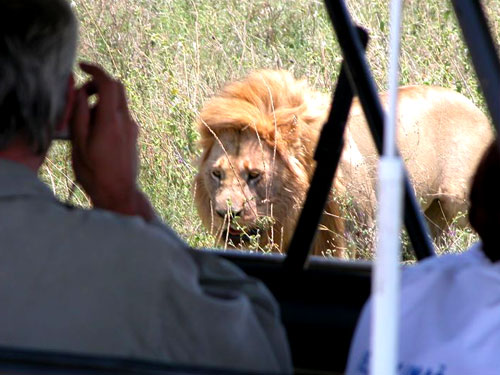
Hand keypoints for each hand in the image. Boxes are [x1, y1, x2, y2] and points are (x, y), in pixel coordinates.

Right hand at [70, 62, 153, 220]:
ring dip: (103, 101)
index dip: (95, 70)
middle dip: (99, 85)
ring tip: (86, 121)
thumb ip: (80, 114)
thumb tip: (81, 93)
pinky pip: (122, 115)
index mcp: (111, 121)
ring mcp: (133, 128)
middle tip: (82, 97)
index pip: (109, 84)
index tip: (82, 67)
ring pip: (120, 102)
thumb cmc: (95, 172)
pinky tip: (96, 131)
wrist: (119, 193)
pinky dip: (109, 113)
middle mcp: (126, 121)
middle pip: (118, 88)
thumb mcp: (79, 143)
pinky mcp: (134, 136)